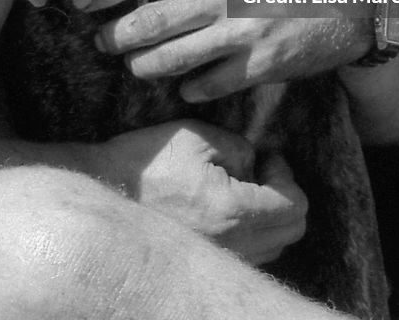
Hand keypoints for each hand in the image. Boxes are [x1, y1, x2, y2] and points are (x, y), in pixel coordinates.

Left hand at [73, 0, 369, 101]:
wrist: (354, 1)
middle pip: (149, 21)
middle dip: (115, 36)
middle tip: (102, 42)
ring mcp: (242, 31)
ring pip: (171, 58)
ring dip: (144, 66)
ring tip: (135, 65)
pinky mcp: (260, 65)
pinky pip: (207, 85)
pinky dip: (190, 88)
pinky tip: (186, 86)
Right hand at [91, 119, 307, 264]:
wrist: (104, 191)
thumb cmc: (148, 161)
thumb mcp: (197, 136)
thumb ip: (239, 146)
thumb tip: (256, 162)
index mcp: (233, 211)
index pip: (295, 206)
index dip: (285, 175)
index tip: (265, 157)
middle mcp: (233, 244)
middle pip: (292, 231)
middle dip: (283, 196)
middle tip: (257, 172)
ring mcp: (219, 260)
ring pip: (274, 246)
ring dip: (268, 216)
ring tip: (238, 188)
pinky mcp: (205, 264)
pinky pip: (250, 255)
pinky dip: (250, 232)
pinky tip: (223, 207)